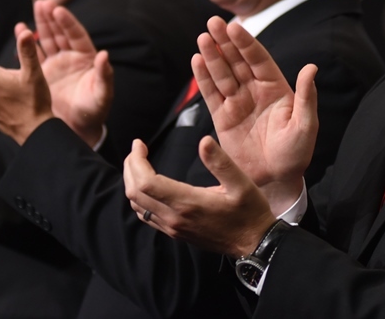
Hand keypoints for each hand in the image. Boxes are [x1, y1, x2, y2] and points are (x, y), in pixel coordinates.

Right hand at [32, 0, 112, 145]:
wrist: (77, 128)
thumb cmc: (94, 111)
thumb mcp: (102, 94)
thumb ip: (104, 75)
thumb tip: (105, 55)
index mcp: (87, 58)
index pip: (77, 35)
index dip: (68, 22)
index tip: (58, 9)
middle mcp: (71, 57)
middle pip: (61, 32)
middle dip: (52, 17)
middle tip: (43, 2)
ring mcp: (56, 63)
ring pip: (47, 39)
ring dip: (41, 23)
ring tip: (35, 7)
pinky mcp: (42, 73)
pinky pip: (34, 54)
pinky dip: (27, 42)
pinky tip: (20, 29)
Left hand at [124, 135, 278, 257]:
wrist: (254, 244)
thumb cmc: (249, 212)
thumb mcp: (242, 183)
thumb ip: (221, 162)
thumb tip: (204, 141)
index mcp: (187, 203)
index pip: (146, 182)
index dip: (136, 161)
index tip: (140, 143)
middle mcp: (175, 217)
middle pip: (135, 193)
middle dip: (130, 168)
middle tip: (137, 149)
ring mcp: (173, 228)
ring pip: (137, 206)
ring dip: (131, 182)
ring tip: (138, 163)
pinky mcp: (175, 233)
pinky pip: (146, 216)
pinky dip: (139, 197)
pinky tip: (148, 185)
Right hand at [194, 16, 316, 212]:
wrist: (275, 180)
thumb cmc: (296, 153)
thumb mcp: (306, 125)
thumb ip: (307, 96)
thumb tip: (311, 67)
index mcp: (276, 87)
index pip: (258, 59)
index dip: (246, 43)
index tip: (234, 26)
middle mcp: (255, 90)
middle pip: (237, 60)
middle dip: (225, 41)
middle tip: (213, 22)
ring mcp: (237, 102)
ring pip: (222, 73)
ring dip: (212, 55)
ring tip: (202, 38)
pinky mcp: (223, 117)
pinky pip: (211, 93)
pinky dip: (203, 77)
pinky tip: (196, 60)